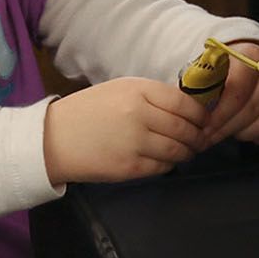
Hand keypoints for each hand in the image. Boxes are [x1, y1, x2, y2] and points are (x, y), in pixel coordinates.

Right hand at [42, 77, 209, 184]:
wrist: (53, 139)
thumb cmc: (88, 111)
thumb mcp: (120, 90)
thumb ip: (152, 95)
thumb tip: (186, 106)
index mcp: (138, 91)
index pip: (184, 103)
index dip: (200, 113)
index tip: (205, 118)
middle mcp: (140, 115)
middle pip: (185, 128)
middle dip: (198, 135)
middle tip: (202, 138)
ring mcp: (135, 143)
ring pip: (177, 150)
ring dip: (187, 151)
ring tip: (188, 150)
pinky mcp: (129, 167)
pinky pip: (161, 167)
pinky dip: (169, 164)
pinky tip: (166, 160)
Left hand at [198, 44, 258, 148]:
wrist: (243, 63)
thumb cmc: (221, 70)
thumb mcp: (206, 68)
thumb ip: (198, 82)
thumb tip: (185, 102)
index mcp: (250, 54)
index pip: (238, 87)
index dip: (220, 111)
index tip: (204, 125)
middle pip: (253, 107)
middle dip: (226, 126)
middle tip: (208, 136)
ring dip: (241, 132)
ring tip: (225, 131)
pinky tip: (244, 131)